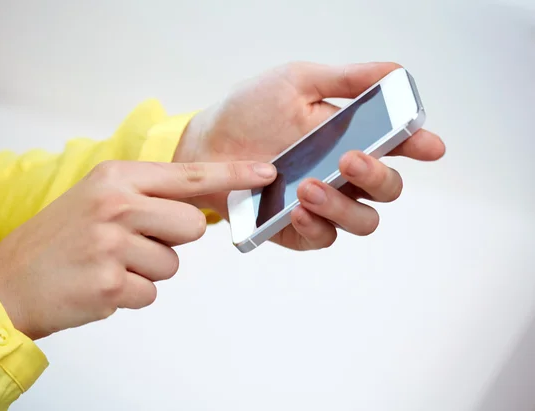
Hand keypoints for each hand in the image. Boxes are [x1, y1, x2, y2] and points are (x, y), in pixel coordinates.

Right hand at [0, 160, 275, 338]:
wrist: (8, 282)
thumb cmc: (57, 241)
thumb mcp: (98, 199)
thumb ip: (147, 197)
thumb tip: (197, 207)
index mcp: (116, 178)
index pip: (190, 175)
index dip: (233, 175)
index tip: (265, 172)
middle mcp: (116, 203)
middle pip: (190, 226)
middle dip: (170, 241)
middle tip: (131, 244)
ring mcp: (112, 242)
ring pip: (173, 264)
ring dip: (147, 271)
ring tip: (108, 264)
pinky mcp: (110, 282)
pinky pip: (151, 292)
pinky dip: (131, 294)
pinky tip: (100, 284)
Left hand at [175, 61, 445, 249]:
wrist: (207, 144)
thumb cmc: (250, 111)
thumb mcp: (296, 83)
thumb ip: (345, 80)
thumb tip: (394, 71)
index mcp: (350, 137)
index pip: (395, 144)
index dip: (417, 145)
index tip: (428, 145)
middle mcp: (343, 174)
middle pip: (387, 189)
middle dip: (377, 176)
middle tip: (348, 159)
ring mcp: (323, 203)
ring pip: (362, 220)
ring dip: (343, 206)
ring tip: (310, 187)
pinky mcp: (298, 227)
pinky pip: (322, 238)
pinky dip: (316, 226)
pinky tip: (297, 210)